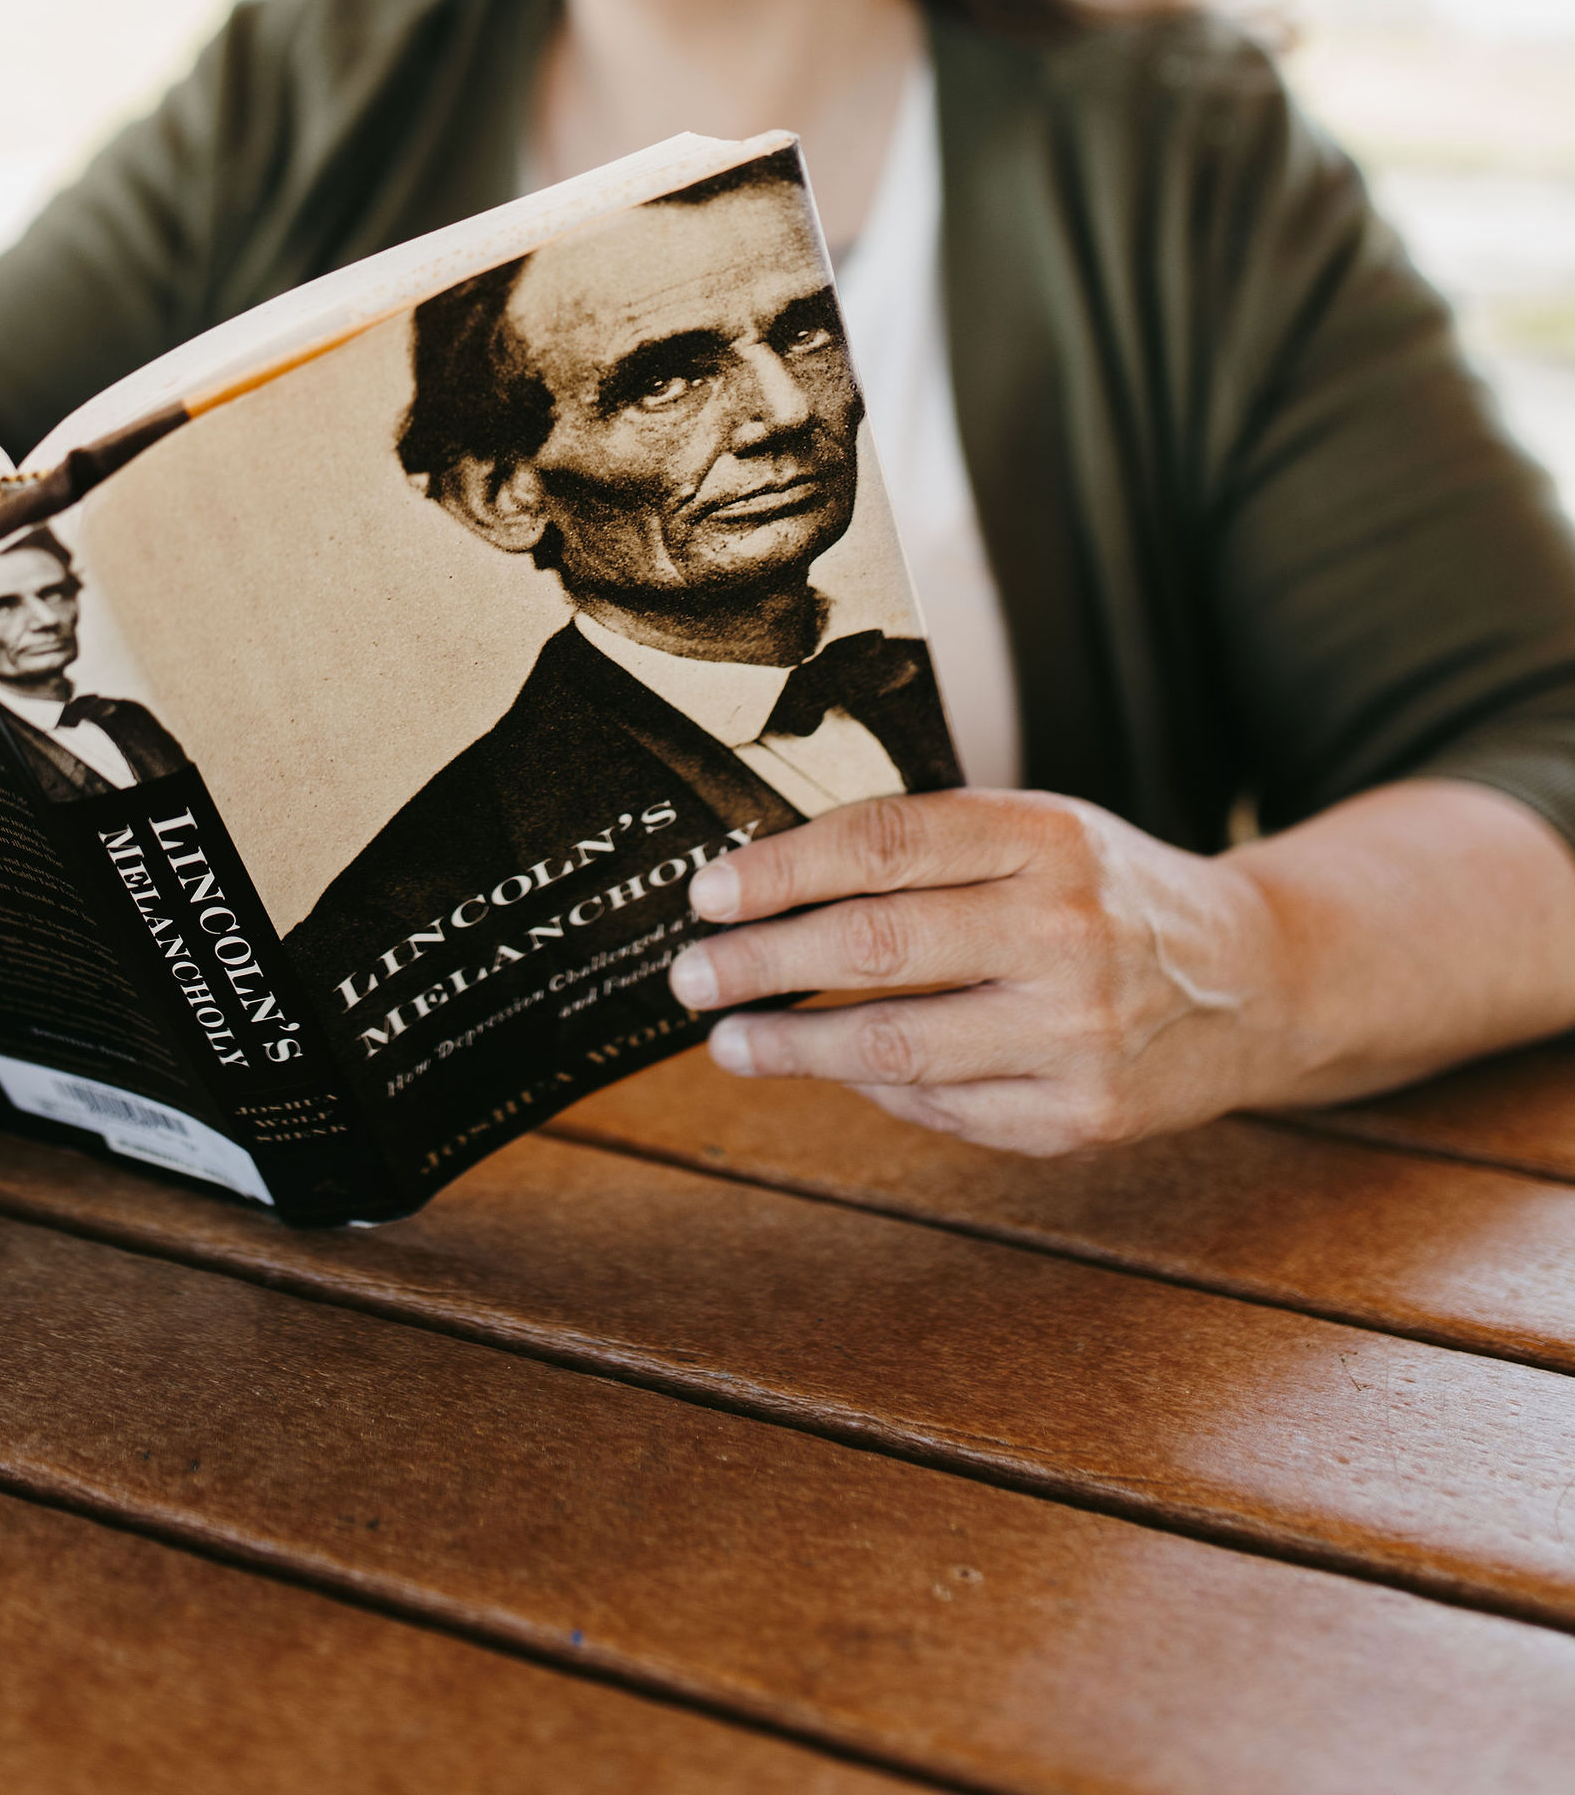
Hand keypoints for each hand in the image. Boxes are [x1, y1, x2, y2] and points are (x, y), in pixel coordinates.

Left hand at [667, 789, 1276, 1154]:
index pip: (884, 844)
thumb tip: (774, 879)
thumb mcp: (1042, 831)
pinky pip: (943, 1105)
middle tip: (690, 973)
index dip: (782, 869)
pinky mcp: (1083, 1115)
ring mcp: (1078, 1032)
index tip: (709, 893)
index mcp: (1045, 839)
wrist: (1258, 978)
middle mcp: (1065, 930)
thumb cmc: (1112, 892)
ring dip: (794, 1046)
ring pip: (896, 1044)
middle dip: (761, 963)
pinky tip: (835, 1069)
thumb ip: (932, 847)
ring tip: (731, 1039)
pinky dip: (876, 1086)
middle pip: (875, 946)